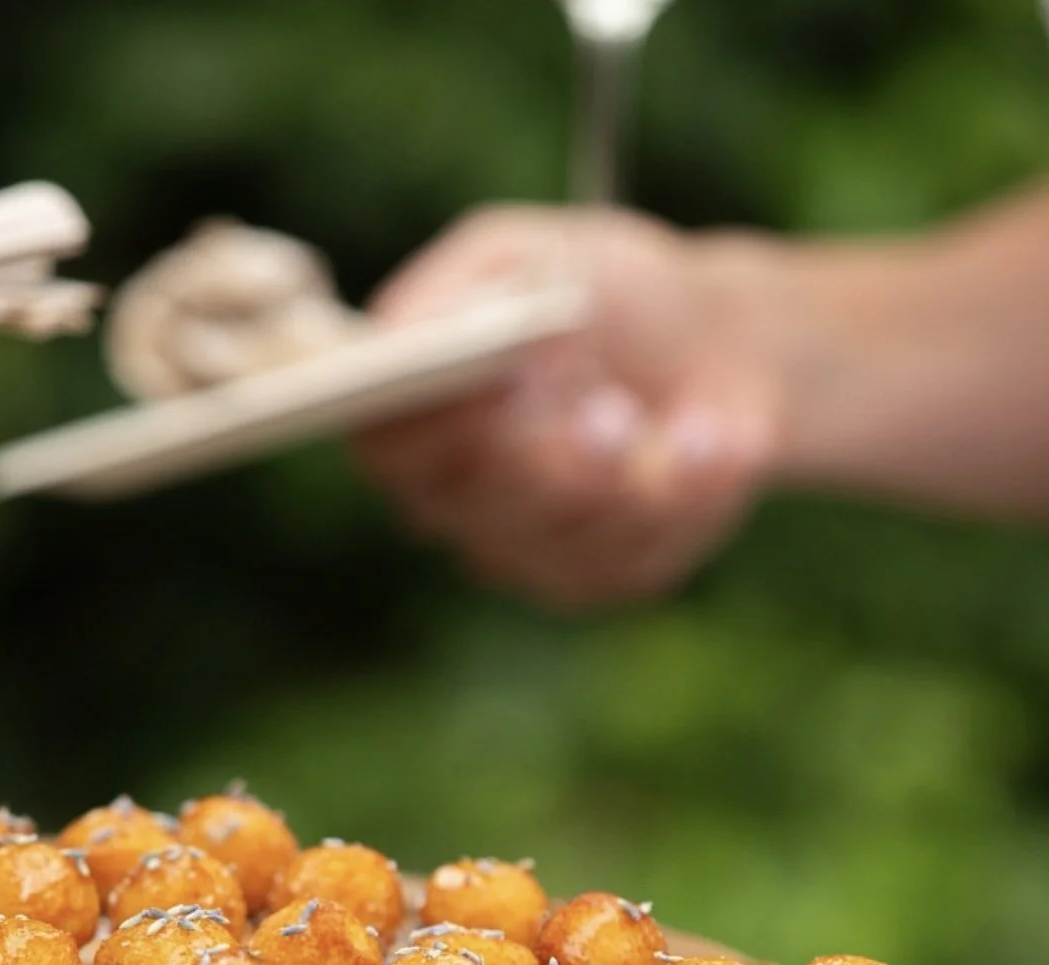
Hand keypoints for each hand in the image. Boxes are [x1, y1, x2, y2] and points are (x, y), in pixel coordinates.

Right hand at [356, 205, 785, 608]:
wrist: (711, 345)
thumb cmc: (601, 293)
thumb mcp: (526, 255)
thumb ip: (456, 288)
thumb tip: (400, 337)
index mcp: (413, 417)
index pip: (384, 443)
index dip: (431, 422)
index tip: (499, 382)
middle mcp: (450, 498)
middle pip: (468, 506)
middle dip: (547, 461)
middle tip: (611, 412)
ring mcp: (520, 549)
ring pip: (558, 539)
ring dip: (630, 473)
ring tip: (680, 421)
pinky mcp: (597, 578)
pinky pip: (631, 558)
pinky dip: (688, 493)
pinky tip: (708, 442)